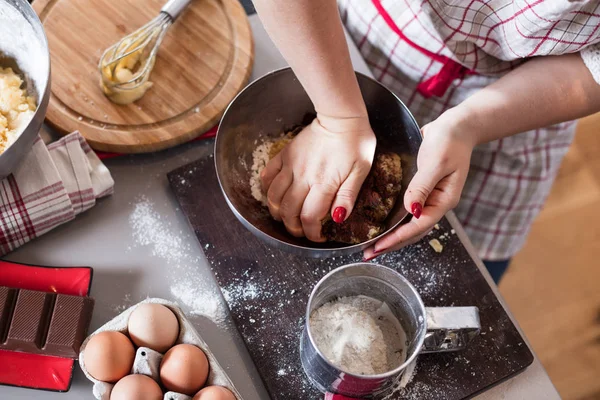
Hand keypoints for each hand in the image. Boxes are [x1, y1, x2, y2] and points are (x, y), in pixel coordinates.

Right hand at [261, 115, 376, 241]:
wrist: (341, 117)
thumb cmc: (356, 143)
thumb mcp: (361, 171)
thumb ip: (348, 195)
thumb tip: (338, 218)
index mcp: (324, 183)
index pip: (309, 217)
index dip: (312, 233)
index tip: (318, 236)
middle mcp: (303, 177)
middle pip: (288, 211)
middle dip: (293, 228)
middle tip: (302, 230)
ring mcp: (291, 166)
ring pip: (273, 197)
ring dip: (278, 213)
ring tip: (287, 217)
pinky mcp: (284, 155)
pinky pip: (267, 176)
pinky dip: (267, 190)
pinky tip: (276, 195)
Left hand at [363, 110, 474, 258]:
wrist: (457, 127)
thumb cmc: (449, 141)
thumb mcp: (435, 163)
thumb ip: (422, 186)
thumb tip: (411, 211)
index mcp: (443, 200)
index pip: (418, 226)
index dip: (397, 238)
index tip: (379, 247)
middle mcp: (436, 203)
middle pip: (413, 231)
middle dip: (391, 244)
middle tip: (368, 254)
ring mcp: (430, 198)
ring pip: (409, 224)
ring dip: (391, 236)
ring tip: (372, 246)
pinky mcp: (422, 190)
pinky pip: (407, 211)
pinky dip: (394, 221)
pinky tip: (381, 225)